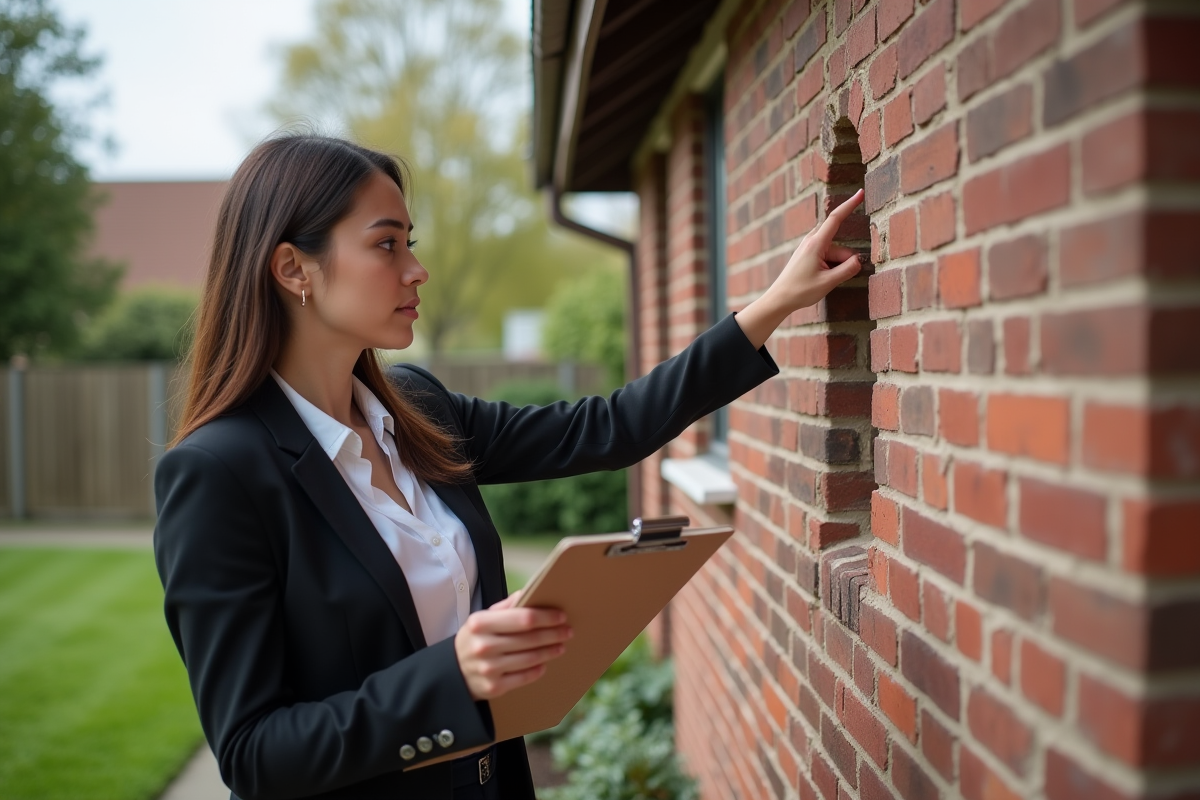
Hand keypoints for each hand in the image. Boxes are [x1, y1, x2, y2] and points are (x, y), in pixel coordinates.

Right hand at [454, 589, 571, 700]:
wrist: (453, 671)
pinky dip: (538, 669)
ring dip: (550, 651)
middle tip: (568, 631)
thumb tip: (530, 591)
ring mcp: (488, 668)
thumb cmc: (476, 639)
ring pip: (530, 658)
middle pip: (530, 639)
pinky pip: (524, 677)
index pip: (523, 618)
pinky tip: (545, 663)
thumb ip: (506, 606)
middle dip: (553, 634)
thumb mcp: (483, 619)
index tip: (561, 616)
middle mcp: (483, 646)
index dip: (546, 617)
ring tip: (561, 645)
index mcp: (480, 623)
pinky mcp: (494, 687)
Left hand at [734, 189, 866, 348]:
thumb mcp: (828, 282)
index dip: (850, 205)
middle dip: (844, 260)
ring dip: (836, 266)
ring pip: (835, 253)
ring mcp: (809, 247)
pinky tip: (819, 279)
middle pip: (840, 246)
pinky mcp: (808, 254)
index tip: (861, 193)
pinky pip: (827, 257)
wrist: (779, 299)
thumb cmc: (801, 291)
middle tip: (831, 278)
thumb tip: (859, 260)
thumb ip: (847, 269)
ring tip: (821, 281)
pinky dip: (830, 267)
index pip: (836, 218)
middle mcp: (811, 241)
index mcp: (815, 243)